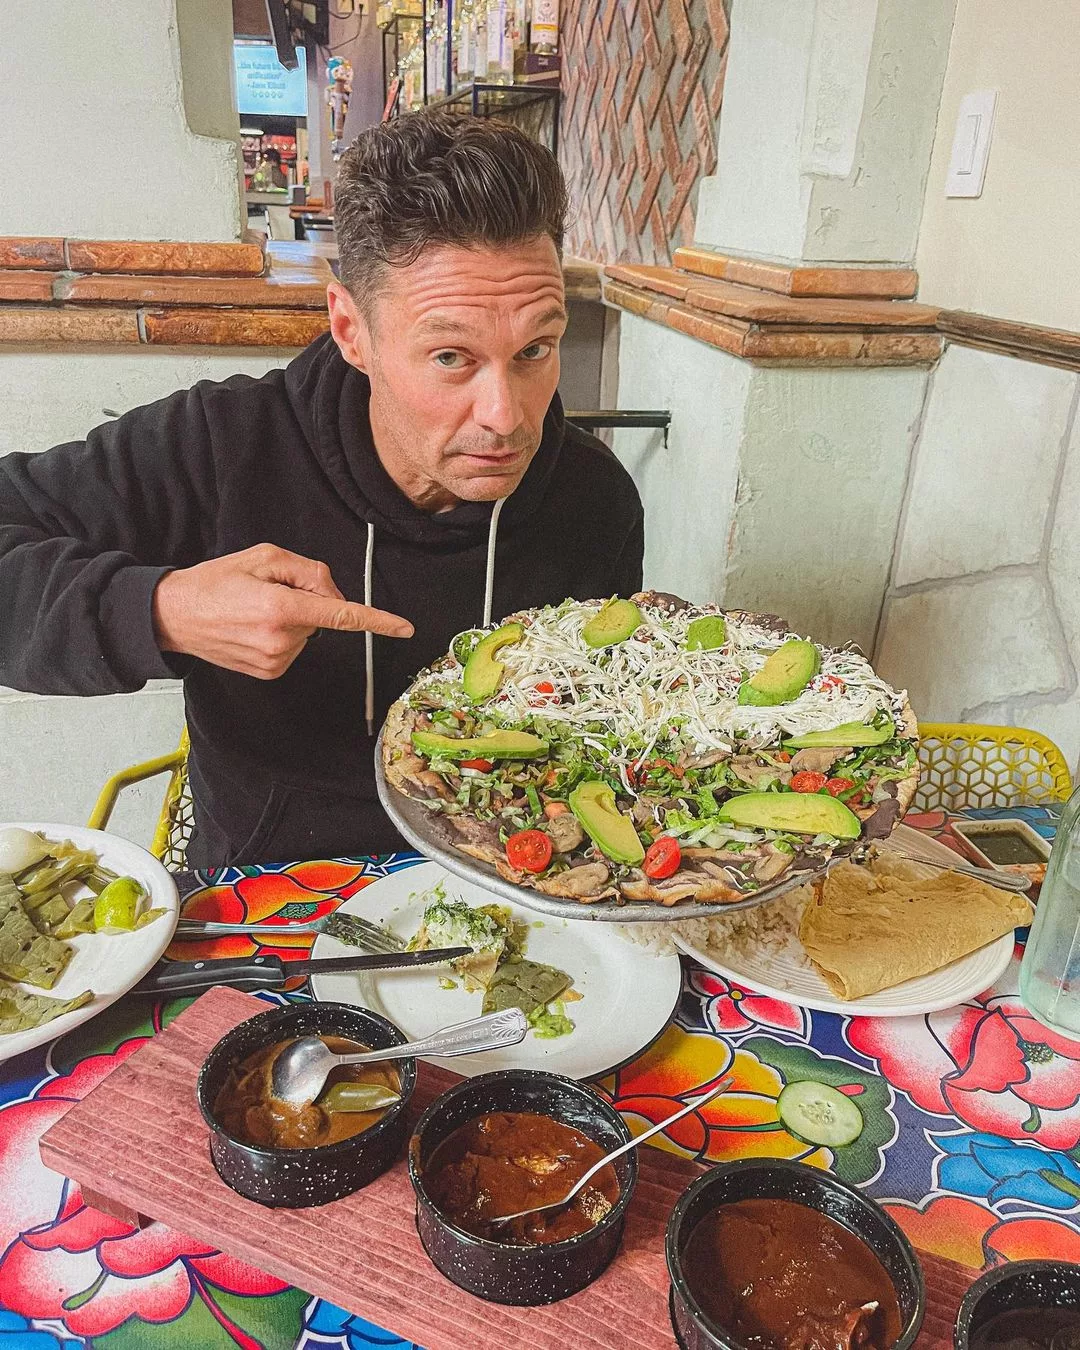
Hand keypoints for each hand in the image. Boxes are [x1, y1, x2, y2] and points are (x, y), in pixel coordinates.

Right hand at [152, 543, 412, 678]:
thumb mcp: (263, 557)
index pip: (340, 615)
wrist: (174, 616)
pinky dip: (282, 636)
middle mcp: (280, 640)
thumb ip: (308, 570)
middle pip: (321, 615)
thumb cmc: (215, 582)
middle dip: (305, 600)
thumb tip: (333, 592)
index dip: (377, 621)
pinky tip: (253, 628)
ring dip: (292, 620)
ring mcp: (274, 660)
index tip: (404, 627)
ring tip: (254, 611)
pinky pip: (293, 648)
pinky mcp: (268, 672)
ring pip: (308, 634)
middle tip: (267, 593)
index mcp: (280, 608)